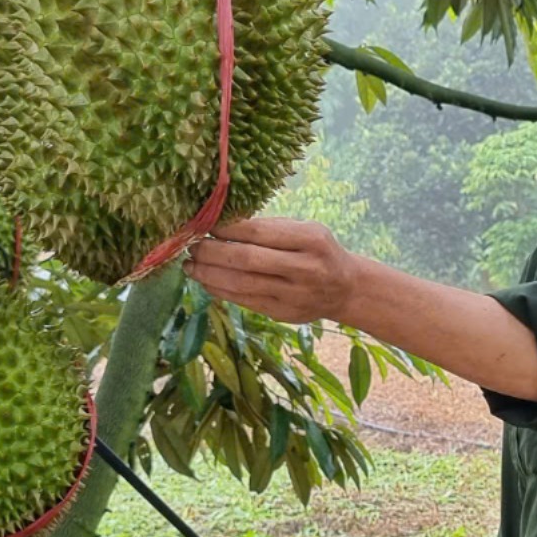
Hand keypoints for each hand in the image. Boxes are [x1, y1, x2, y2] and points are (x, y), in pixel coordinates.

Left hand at [184, 218, 356, 323]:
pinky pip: (244, 301)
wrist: (346, 289)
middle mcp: (304, 268)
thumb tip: (223, 224)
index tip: (205, 223)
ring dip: (209, 274)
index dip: (227, 228)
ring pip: (241, 284)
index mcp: (311, 239)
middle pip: (247, 260)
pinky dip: (220, 290)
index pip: (260, 231)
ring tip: (191, 265)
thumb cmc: (320, 252)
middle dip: (212, 252)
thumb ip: (272, 228)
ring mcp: (294, 295)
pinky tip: (206, 280)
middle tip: (191, 245)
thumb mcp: (306, 230)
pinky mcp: (283, 314)